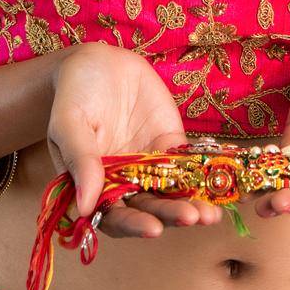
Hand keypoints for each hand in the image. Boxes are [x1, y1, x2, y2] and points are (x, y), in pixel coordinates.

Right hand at [47, 42, 224, 239]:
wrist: (99, 60)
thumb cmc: (74, 93)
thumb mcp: (69, 122)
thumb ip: (79, 160)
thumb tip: (84, 206)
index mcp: (91, 185)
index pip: (111, 216)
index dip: (132, 225)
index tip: (152, 228)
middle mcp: (121, 182)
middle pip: (147, 208)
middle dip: (169, 215)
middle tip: (190, 218)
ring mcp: (147, 166)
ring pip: (170, 192)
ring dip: (190, 204)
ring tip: (210, 214)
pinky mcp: (169, 145)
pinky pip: (187, 165)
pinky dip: (203, 177)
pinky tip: (220, 185)